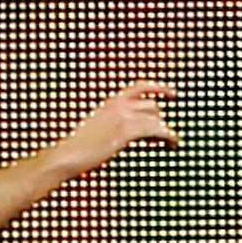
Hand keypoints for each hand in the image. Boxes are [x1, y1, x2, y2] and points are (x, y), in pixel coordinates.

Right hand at [56, 80, 180, 173]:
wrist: (67, 155)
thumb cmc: (79, 147)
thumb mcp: (97, 130)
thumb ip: (114, 126)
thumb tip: (133, 133)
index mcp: (110, 102)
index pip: (140, 87)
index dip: (159, 88)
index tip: (173, 93)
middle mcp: (118, 105)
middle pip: (151, 105)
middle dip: (159, 119)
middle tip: (165, 134)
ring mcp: (122, 116)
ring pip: (155, 117)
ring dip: (166, 130)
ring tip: (172, 142)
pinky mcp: (126, 130)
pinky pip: (156, 129)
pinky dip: (169, 135)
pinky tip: (174, 143)